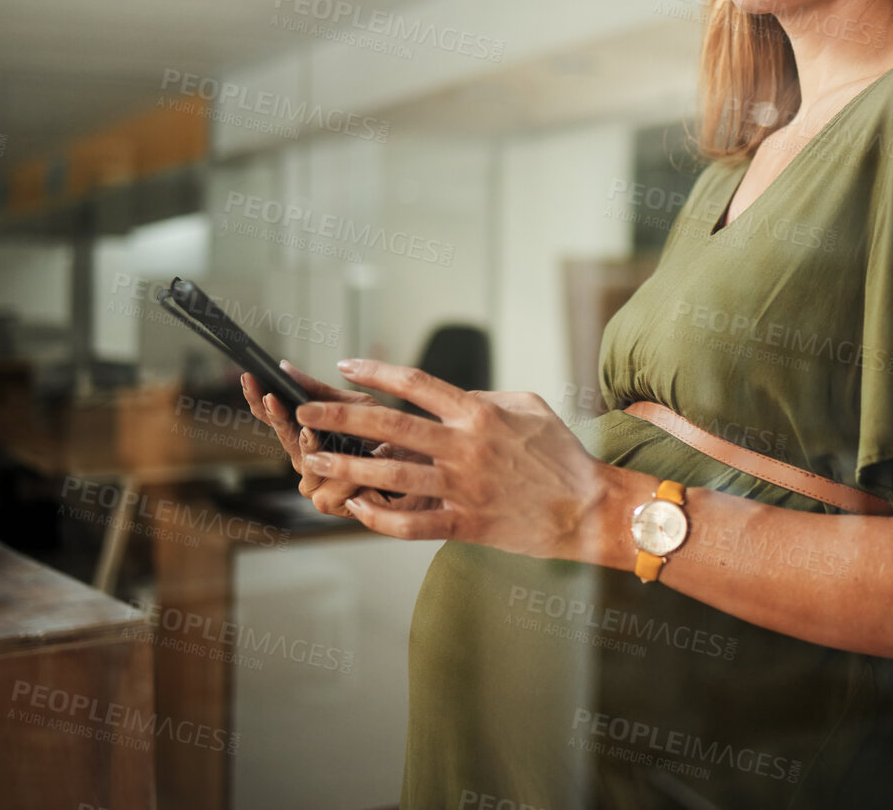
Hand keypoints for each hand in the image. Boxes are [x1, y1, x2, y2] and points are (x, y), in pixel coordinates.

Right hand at [240, 361, 426, 517]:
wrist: (430, 471)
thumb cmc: (395, 437)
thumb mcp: (359, 406)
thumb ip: (322, 393)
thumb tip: (286, 368)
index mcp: (309, 439)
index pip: (277, 419)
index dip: (261, 401)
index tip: (252, 380)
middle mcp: (309, 464)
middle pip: (285, 441)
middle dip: (278, 418)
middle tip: (273, 398)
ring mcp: (321, 487)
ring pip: (306, 468)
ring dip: (312, 449)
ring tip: (311, 431)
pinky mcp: (339, 507)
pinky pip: (329, 493)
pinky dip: (340, 478)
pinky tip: (345, 465)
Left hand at [293, 359, 626, 559]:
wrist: (587, 509)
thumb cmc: (560, 454)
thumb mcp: (529, 408)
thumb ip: (485, 398)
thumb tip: (452, 396)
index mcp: (478, 413)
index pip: (414, 384)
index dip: (373, 373)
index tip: (343, 367)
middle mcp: (464, 447)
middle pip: (388, 426)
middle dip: (338, 416)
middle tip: (304, 411)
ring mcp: (462, 488)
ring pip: (389, 475)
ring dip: (346, 466)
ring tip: (314, 460)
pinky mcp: (464, 524)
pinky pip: (410, 523)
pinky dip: (379, 517)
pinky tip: (358, 507)